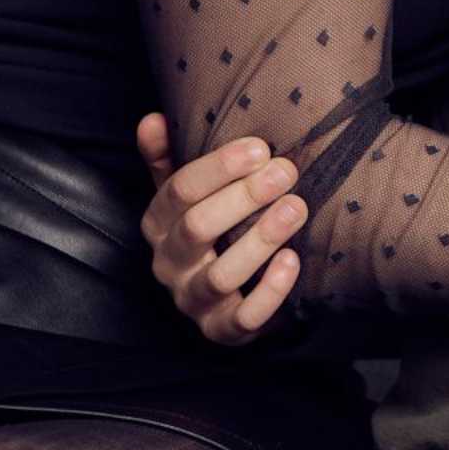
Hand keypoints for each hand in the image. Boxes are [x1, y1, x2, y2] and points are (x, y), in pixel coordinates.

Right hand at [137, 114, 305, 344]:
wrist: (225, 292)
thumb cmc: (209, 227)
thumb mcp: (183, 193)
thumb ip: (166, 159)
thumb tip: (152, 118)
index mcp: (158, 223)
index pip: (179, 191)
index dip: (219, 167)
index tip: (260, 148)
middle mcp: (169, 263)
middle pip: (198, 227)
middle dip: (244, 197)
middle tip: (286, 171)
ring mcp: (193, 300)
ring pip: (220, 274)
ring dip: (260, 239)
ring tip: (296, 209)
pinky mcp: (222, 331)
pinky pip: (243, 319)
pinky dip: (269, 292)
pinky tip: (292, 260)